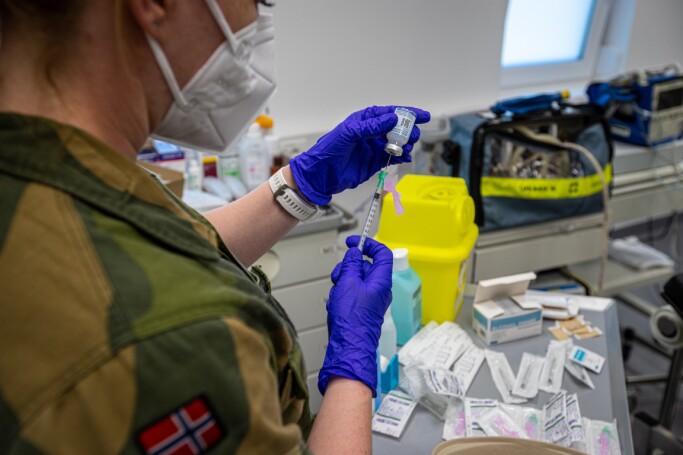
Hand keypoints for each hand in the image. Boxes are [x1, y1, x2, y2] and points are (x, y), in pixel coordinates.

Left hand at [290, 105, 430, 204]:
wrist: (321, 174)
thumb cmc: (329, 150)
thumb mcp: (349, 134)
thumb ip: (370, 126)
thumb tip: (392, 119)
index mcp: (365, 120)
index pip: (389, 113)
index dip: (407, 113)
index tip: (422, 115)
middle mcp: (371, 132)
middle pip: (397, 127)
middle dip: (408, 130)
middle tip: (414, 135)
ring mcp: (374, 147)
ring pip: (397, 142)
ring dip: (406, 143)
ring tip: (408, 147)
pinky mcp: (375, 162)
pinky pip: (393, 157)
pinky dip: (401, 156)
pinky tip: (405, 157)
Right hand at [318, 236, 393, 396]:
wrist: (348, 345)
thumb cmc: (352, 318)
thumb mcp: (348, 282)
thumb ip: (352, 264)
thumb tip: (355, 254)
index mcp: (382, 280)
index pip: (382, 254)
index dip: (369, 244)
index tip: (355, 242)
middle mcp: (379, 289)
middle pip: (365, 266)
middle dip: (349, 266)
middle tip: (340, 273)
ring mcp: (370, 300)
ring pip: (356, 279)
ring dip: (343, 281)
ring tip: (337, 292)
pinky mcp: (362, 308)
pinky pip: (351, 292)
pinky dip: (342, 293)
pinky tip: (336, 302)